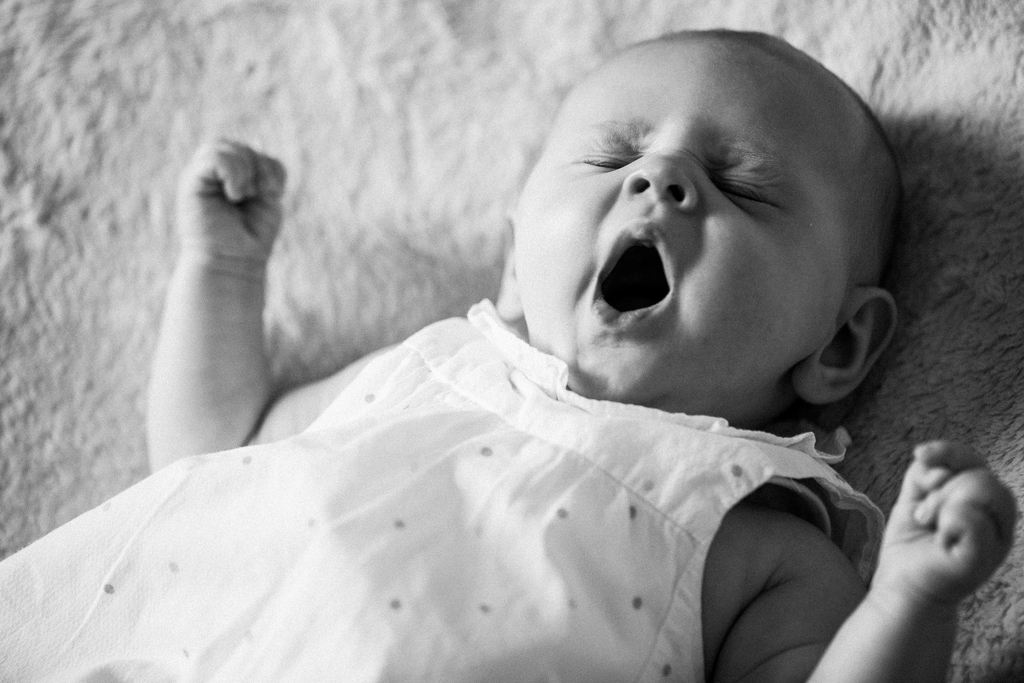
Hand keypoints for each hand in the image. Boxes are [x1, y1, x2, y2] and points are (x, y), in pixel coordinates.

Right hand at [176, 139, 286, 266]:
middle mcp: (212, 175)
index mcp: (231, 178)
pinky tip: (235, 194)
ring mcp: (199, 177)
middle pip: (239, 146)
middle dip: (258, 167)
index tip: (273, 194)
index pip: (254, 153)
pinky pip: (214, 156)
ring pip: (225, 146)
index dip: (269, 168)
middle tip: (257, 194)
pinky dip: (233, 172)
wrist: (232, 262)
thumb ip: (264, 170)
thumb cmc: (251, 237)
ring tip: (242, 196)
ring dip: (245, 171)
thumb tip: (256, 149)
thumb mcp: (267, 198)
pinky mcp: (190, 182)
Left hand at [873, 441, 1015, 608]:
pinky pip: (973, 519)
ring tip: (931, 525)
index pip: (974, 460)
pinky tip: (940, 539)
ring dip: (942, 503)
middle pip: (978, 474)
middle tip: (924, 516)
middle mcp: (998, 517)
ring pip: (982, 489)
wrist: (902, 583)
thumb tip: (936, 468)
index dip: (948, 452)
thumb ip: (926, 472)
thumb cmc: (913, 540)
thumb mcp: (915, 496)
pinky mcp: (984, 558)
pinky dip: (950, 521)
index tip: (919, 454)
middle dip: (939, 488)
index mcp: (983, 499)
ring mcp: (996, 539)